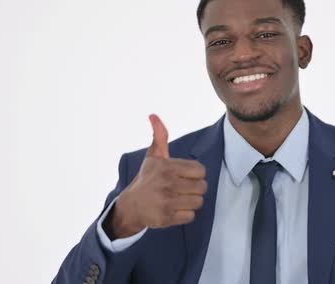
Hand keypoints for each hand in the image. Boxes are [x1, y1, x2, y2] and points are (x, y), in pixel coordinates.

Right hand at [106, 114, 207, 238]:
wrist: (131, 206)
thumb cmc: (148, 178)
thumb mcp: (153, 157)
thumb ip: (159, 136)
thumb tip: (153, 115)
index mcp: (167, 167)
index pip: (201, 171)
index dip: (195, 174)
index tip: (184, 176)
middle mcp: (167, 184)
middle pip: (202, 187)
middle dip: (195, 189)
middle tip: (183, 189)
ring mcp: (166, 202)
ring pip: (198, 202)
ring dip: (191, 202)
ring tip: (179, 199)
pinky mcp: (166, 218)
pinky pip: (190, 216)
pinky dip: (185, 214)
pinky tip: (175, 209)